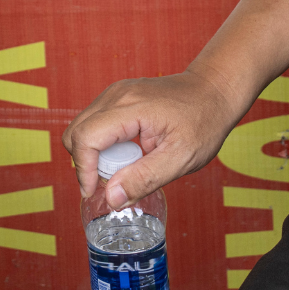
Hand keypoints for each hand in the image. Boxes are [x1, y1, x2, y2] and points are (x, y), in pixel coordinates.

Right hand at [62, 69, 240, 207]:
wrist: (213, 90)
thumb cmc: (203, 121)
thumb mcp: (181, 159)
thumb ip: (144, 179)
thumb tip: (112, 198)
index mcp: (130, 107)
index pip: (86, 138)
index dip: (83, 170)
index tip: (93, 193)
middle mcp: (115, 95)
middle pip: (76, 132)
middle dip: (85, 163)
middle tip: (111, 182)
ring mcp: (114, 93)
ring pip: (81, 127)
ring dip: (94, 154)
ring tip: (125, 167)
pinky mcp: (117, 96)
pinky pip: (94, 122)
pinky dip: (101, 143)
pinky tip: (128, 153)